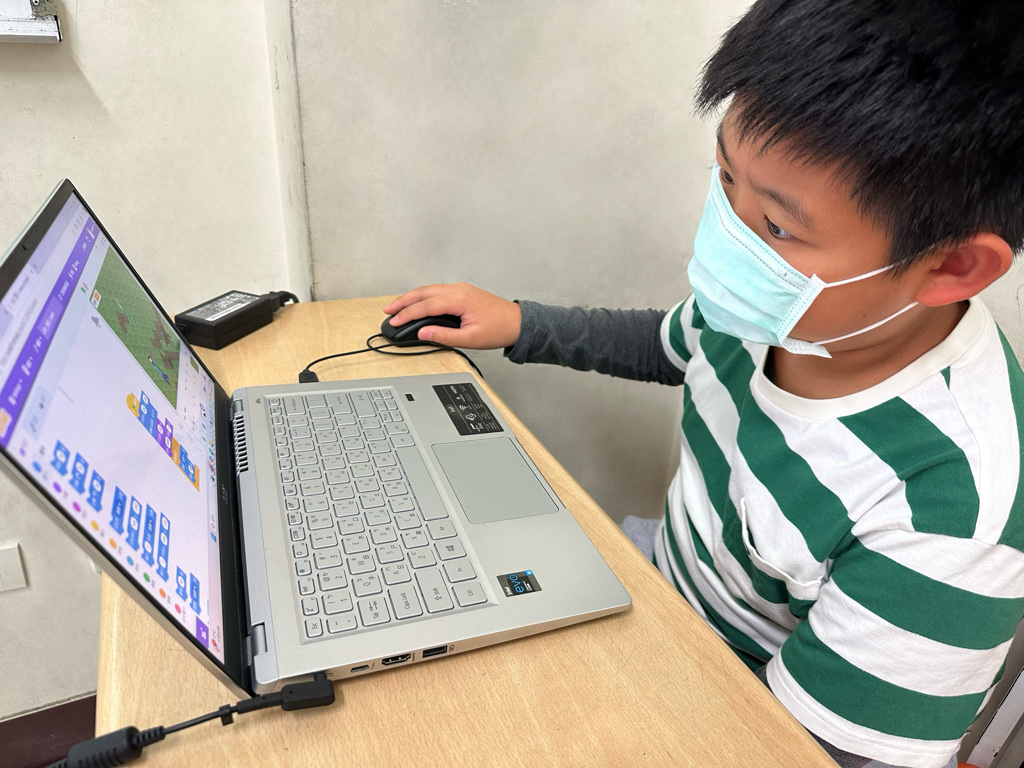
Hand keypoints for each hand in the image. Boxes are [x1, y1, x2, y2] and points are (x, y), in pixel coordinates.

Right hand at [382, 283, 521, 348]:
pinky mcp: (462, 292)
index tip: (394, 321)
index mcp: (459, 299)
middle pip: (423, 292)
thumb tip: (423, 333)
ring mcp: (460, 288)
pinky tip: (417, 303)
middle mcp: (458, 289)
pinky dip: (423, 296)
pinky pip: (437, 291)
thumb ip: (443, 336)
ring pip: (429, 289)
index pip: (425, 305)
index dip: (407, 314)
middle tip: (388, 310)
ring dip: (412, 297)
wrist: (518, 323)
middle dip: (403, 301)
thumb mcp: (470, 338)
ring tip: (397, 306)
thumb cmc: (499, 329)